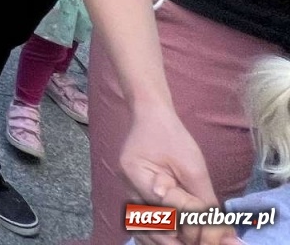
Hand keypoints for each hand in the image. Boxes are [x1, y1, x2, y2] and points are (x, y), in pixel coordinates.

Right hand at [121, 103, 236, 244]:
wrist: (151, 117)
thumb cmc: (172, 137)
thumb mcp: (193, 168)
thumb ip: (204, 201)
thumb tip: (222, 234)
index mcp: (137, 174)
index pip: (169, 209)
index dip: (195, 225)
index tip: (218, 236)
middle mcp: (127, 187)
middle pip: (152, 226)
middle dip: (181, 240)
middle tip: (206, 243)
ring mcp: (127, 192)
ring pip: (143, 230)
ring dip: (168, 242)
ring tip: (192, 244)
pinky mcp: (133, 196)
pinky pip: (141, 224)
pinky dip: (158, 237)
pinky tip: (176, 240)